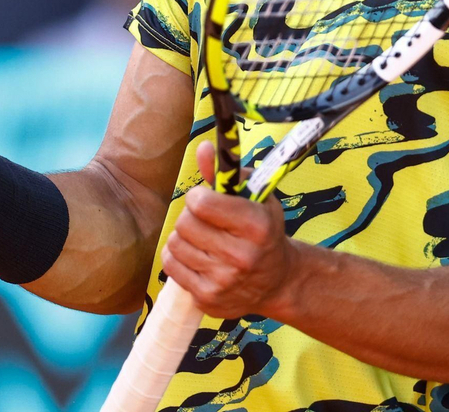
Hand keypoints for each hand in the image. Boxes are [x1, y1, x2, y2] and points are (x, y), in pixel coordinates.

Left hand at [161, 140, 298, 320]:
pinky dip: (178, 256)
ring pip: (175, 244)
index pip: (202, 203)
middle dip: (190, 216)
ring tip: (202, 238)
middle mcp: (242, 256)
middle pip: (185, 223)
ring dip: (184, 236)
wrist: (278, 282)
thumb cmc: (264, 231)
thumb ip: (225, 173)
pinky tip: (195, 255)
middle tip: (204, 219)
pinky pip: (170, 266)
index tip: (206, 199)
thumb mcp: (256, 198)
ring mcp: (223, 281)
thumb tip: (203, 148)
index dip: (199, 197)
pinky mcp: (207, 299)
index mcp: (257, 226)